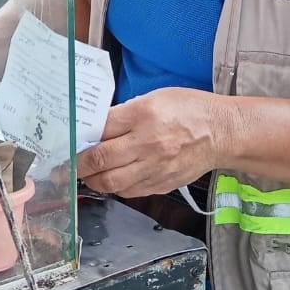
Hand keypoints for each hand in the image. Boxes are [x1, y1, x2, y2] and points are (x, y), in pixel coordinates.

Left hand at [78, 87, 229, 197]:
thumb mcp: (154, 98)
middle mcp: (147, 143)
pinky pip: (129, 192)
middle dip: (78, 163)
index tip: (68, 141)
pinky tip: (112, 180)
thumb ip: (124, 113)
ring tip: (88, 174)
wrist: (222, 132)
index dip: (79, 137)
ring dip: (93, 180)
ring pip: (111, 182)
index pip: (100, 129)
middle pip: (100, 159)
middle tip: (68, 163)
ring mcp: (154, 167)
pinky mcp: (162, 184)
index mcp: (143, 115)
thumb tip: (97, 128)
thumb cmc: (188, 110)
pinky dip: (115, 188)